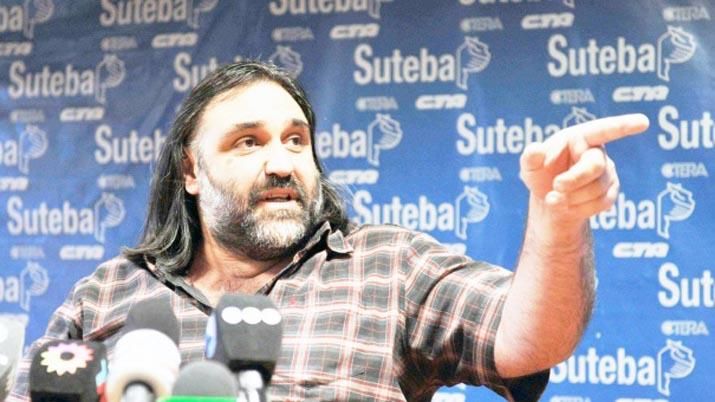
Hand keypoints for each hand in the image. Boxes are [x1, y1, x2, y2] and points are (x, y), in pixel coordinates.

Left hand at [519, 114, 648, 224]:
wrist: (550, 200)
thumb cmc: (540, 174)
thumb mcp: (529, 166)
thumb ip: (530, 157)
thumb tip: (535, 150)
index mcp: (579, 137)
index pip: (603, 130)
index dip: (623, 126)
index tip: (643, 122)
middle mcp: (597, 153)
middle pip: (595, 166)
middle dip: (574, 179)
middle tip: (556, 186)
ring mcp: (607, 173)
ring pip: (597, 188)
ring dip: (572, 197)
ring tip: (553, 198)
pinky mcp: (611, 192)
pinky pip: (601, 203)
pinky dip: (579, 208)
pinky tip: (566, 205)